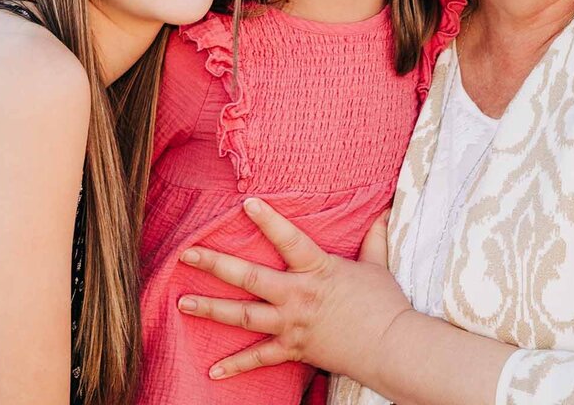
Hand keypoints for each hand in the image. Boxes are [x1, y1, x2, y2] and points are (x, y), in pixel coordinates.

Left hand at [177, 198, 410, 381]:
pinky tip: (212, 370)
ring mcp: (292, 324)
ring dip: (210, 309)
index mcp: (317, 269)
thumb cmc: (385, 305)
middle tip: (187, 254)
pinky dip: (235, 366)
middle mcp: (298, 295)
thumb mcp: (378, 265)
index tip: (247, 204)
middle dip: (215, 265)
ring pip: (242, 316)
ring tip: (183, 303)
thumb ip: (374, 238)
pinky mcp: (293, 350)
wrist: (391, 347)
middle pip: (249, 278)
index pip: (289, 239)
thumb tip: (384, 211)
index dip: (269, 221)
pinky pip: (259, 359)